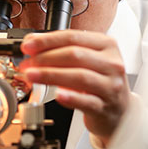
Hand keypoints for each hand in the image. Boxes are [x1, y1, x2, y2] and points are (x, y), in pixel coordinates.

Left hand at [17, 30, 129, 146]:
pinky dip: (70, 97)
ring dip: (51, 75)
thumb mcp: (88, 61)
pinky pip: (86, 101)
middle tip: (27, 63)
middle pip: (75, 55)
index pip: (73, 37)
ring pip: (79, 76)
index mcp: (107, 45)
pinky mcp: (106, 107)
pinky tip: (57, 94)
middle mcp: (112, 63)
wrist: (120, 111)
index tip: (28, 45)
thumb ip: (63, 50)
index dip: (47, 40)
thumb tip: (32, 43)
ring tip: (32, 76)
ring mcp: (111, 86)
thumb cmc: (101, 82)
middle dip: (45, 58)